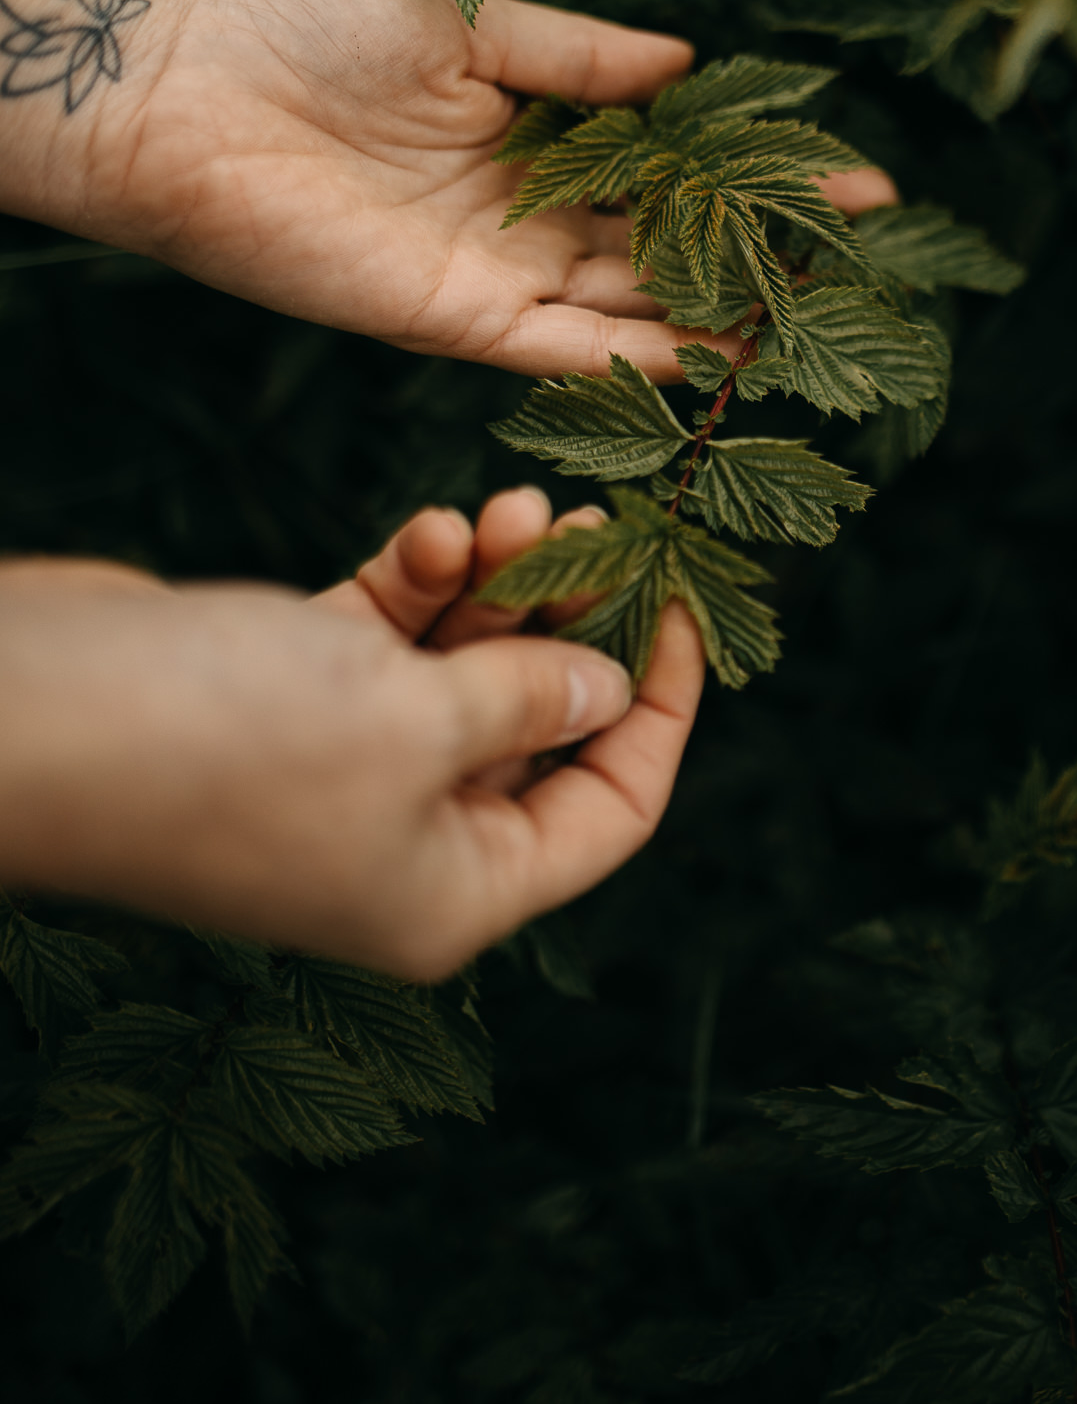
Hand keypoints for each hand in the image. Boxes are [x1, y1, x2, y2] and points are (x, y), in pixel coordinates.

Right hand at [0, 493, 703, 978]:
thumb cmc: (231, 739)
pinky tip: (429, 531)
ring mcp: (342, 768)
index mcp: (454, 895)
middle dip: (571, 618)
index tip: (685, 599)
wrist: (36, 711)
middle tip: (589, 523)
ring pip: (465, 663)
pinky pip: (387, 633)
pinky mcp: (284, 692)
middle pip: (540, 725)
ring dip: (498, 581)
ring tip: (511, 508)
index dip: (661, 708)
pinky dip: (417, 579)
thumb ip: (529, 697)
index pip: (608, 812)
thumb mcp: (417, 720)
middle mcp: (406, 844)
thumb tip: (605, 687)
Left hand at [45, 0, 894, 378]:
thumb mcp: (467, 17)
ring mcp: (494, 273)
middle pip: (668, 246)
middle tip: (865, 256)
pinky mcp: (452, 319)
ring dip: (720, 315)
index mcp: (531, 133)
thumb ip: (580, 55)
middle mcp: (525, 214)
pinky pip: (563, 352)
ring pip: (631, 307)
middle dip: (764, 251)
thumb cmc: (305, 28)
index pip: (673, 166)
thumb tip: (691, 63)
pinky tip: (717, 357)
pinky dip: (637, 360)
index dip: (760, 175)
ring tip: (818, 316)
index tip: (857, 178)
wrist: (181, 89)